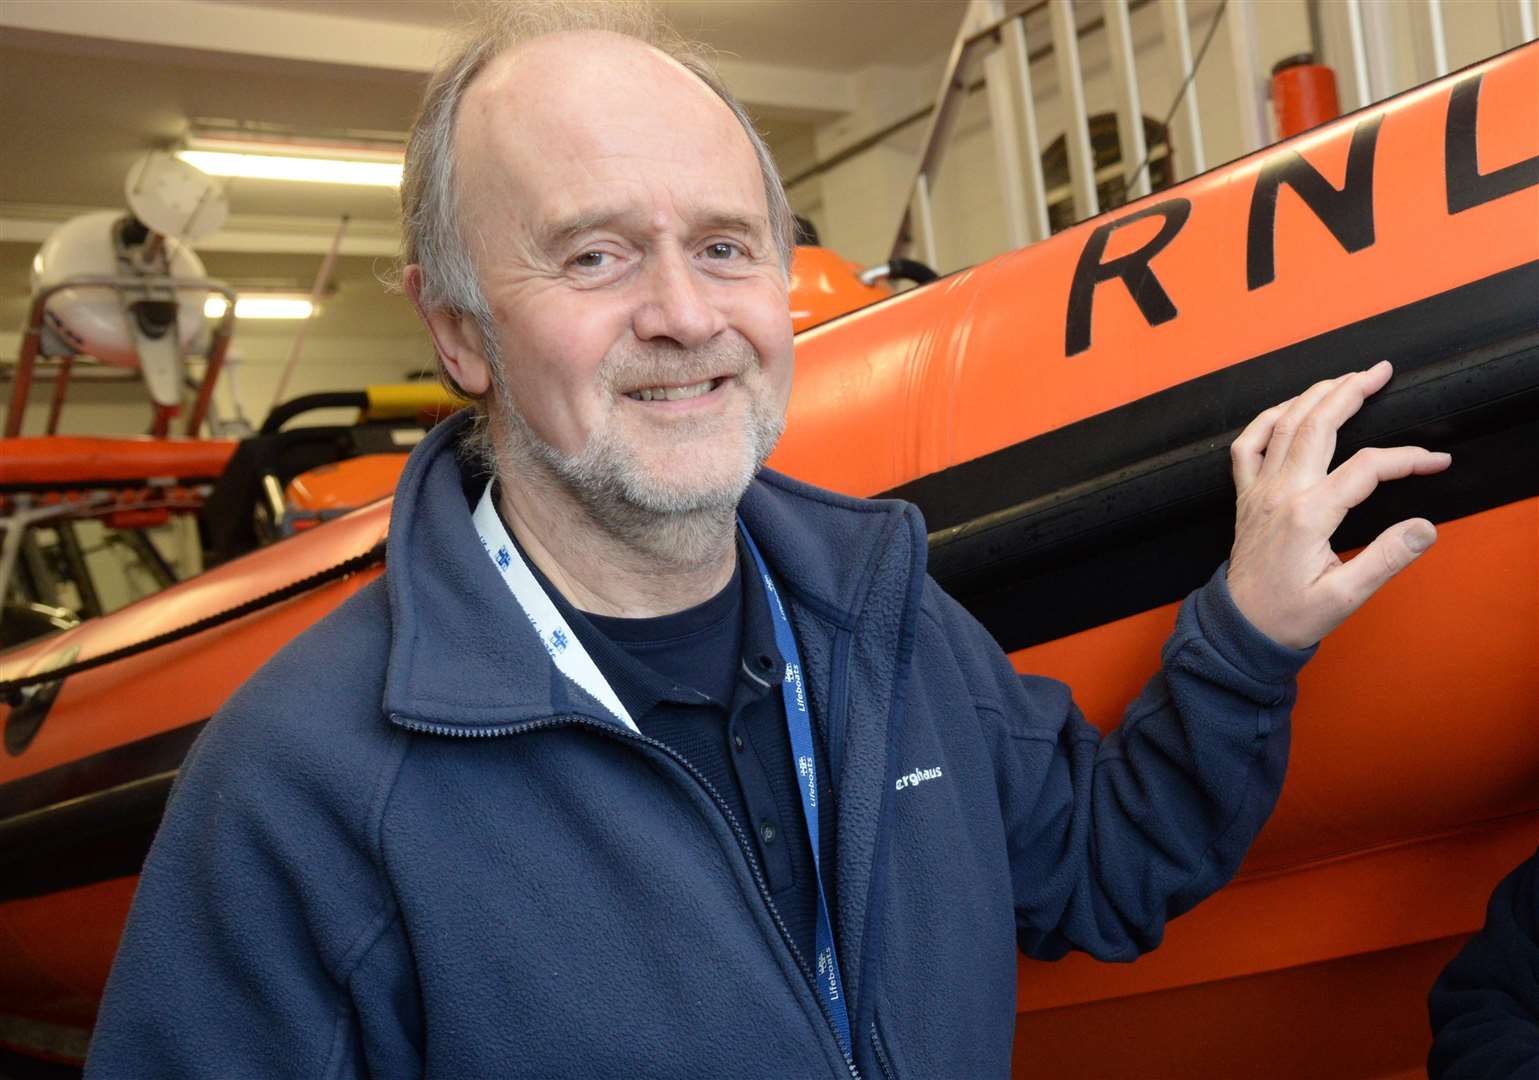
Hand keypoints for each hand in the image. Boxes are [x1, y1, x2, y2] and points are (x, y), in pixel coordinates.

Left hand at [1226, 361, 1451, 648]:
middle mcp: (1280, 493)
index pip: (1367, 467)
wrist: (1240, 628)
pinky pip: (1246, 446)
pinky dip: (1265, 420)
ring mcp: (1259, 492)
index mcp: (1309, 515)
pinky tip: (1285, 408)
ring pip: (1284, 426)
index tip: (1436, 461)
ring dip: (1315, 395)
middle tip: (1381, 370)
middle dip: (1351, 391)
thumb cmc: (1289, 616)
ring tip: (1345, 377)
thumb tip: (1424, 527)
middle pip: (1317, 425)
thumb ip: (1386, 558)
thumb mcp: (1345, 597)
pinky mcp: (1246, 498)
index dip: (1407, 457)